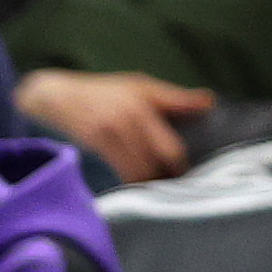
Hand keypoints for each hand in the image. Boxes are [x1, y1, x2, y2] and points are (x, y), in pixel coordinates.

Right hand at [15, 68, 211, 182]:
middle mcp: (131, 114)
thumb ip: (175, 99)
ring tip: (159, 185)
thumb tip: (210, 102)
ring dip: (153, 181)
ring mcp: (112, 130)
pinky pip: (123, 171)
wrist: (61, 96)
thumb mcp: (141, 86)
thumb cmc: (107, 91)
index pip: (173, 137)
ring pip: (142, 169)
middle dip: (171, 174)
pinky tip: (138, 183)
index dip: (182, 162)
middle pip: (162, 156)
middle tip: (177, 182)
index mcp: (146, 98)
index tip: (192, 172)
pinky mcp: (98, 143)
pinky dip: (133, 180)